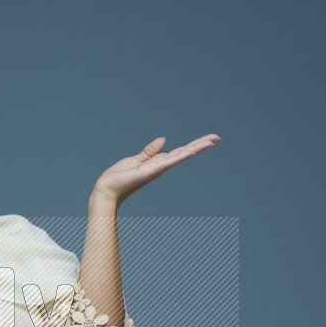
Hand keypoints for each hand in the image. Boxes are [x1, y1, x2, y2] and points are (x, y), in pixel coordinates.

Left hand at [93, 134, 220, 207]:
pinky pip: (169, 161)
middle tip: (218, 137)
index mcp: (158, 162)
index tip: (209, 138)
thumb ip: (150, 151)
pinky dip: (180, 156)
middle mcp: (161, 166)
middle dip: (201, 145)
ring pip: (181, 155)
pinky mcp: (151, 170)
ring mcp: (158, 169)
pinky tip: (191, 150)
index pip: (179, 151)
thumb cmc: (119, 177)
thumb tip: (164, 139)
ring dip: (196, 148)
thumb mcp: (136, 159)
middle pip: (185, 152)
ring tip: (212, 141)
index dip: (194, 144)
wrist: (107, 189)